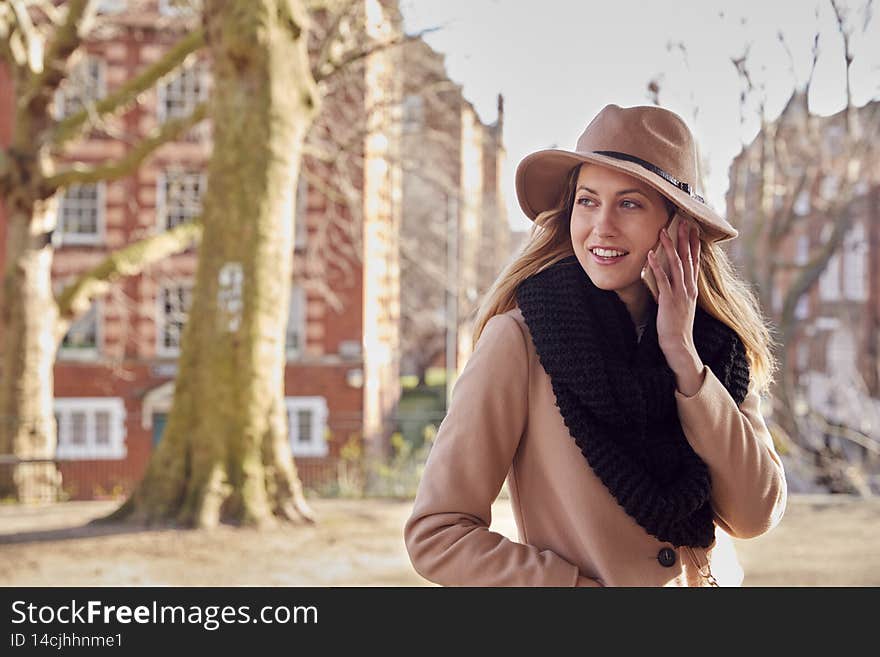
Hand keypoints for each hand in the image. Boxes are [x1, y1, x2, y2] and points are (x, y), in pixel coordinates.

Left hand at [646, 219, 703, 374]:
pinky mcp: (669, 300)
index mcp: (692, 288)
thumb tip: (666, 281)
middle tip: (684, 221)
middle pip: (688, 258)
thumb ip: (674, 292)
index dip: (694, 244)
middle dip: (685, 239)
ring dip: (670, 247)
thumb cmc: (677, 327)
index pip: (694, 262)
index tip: (693, 229)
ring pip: (676, 265)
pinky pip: (663, 279)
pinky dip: (657, 266)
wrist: (679, 344)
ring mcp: (680, 293)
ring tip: (664, 231)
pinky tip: (651, 254)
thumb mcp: (679, 306)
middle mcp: (689, 288)